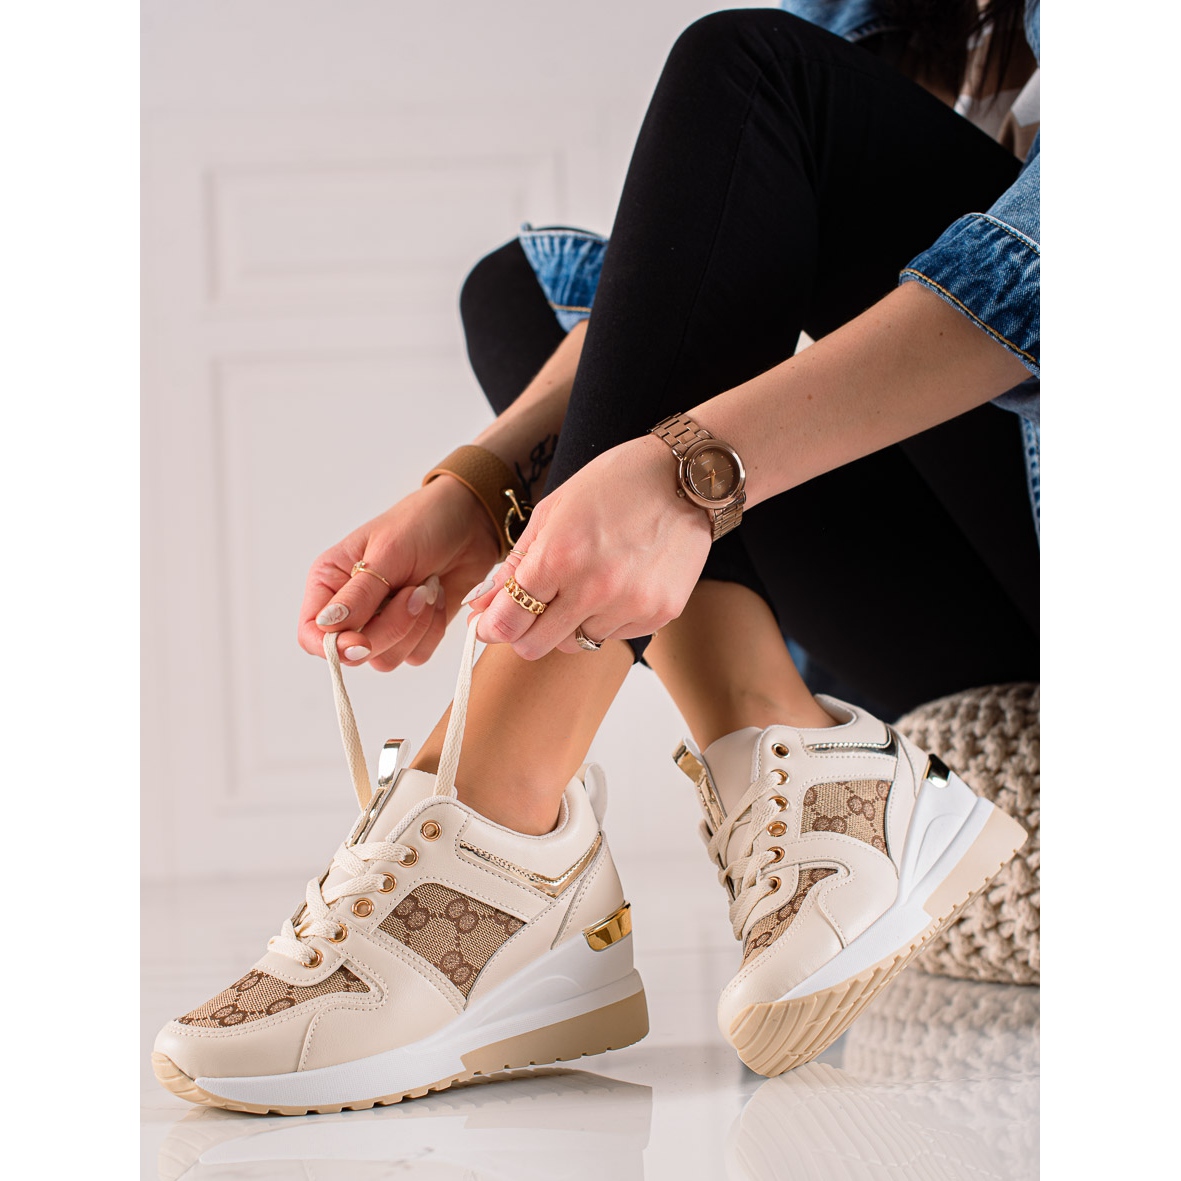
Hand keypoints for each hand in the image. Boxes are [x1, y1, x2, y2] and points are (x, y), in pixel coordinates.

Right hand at [298, 476, 500, 670]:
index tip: (362, 642)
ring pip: (387, 659)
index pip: (310, 634)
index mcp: (330, 582)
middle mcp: (351, 608)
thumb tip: (326, 625)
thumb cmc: (422, 523)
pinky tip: (437, 597)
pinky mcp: (413, 633)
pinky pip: (416, 655)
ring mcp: (382, 623)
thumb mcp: (388, 552)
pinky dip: (432, 630)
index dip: (333, 647)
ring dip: (415, 627)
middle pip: (353, 653)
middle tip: (415, 590)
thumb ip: (359, 594)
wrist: (470, 522)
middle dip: (391, 628)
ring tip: (427, 587)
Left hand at [467, 434, 711, 658]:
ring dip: (570, 623)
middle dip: (524, 633)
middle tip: (530, 612)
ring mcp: (630, 605)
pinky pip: (615, 635)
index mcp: (559, 557)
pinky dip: (607, 618)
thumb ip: (515, 564)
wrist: (685, 477)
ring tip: (587, 583)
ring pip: (576, 643)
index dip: (490, 627)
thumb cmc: (615, 484)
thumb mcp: (552, 512)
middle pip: (535, 646)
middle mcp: (594, 588)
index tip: (487, 625)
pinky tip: (619, 583)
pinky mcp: (659, 614)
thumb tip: (482, 606)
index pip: (507, 622)